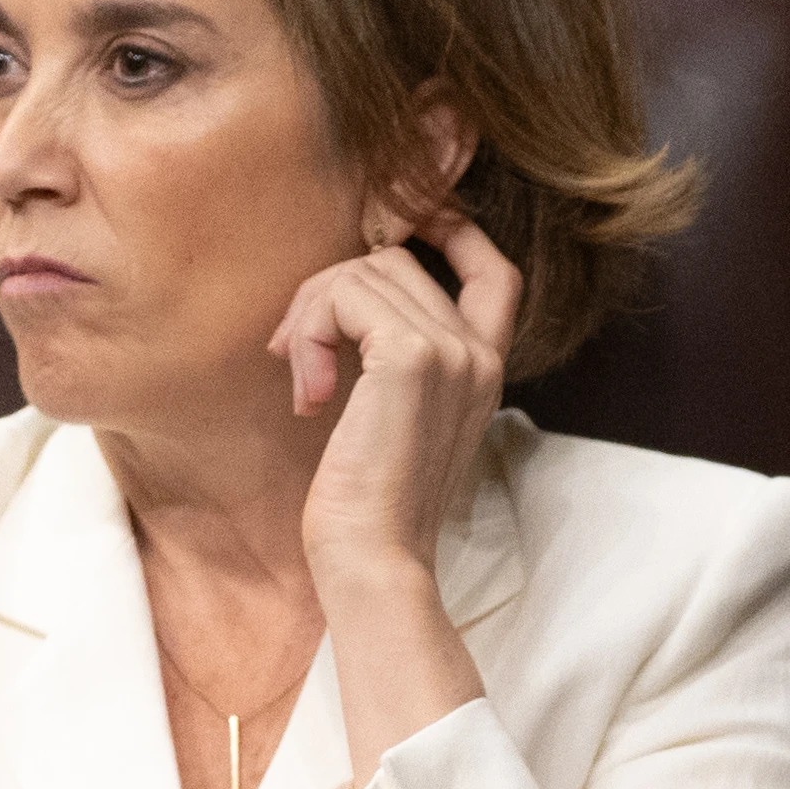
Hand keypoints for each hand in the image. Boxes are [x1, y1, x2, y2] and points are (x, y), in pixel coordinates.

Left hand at [270, 214, 521, 595]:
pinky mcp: (413, 358)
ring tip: (304, 382)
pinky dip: (309, 334)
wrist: (373, 558)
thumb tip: (337, 294)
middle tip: (295, 354)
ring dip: (310, 316)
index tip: (393, 232)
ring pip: (363, 271)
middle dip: (327, 293)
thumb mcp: (392, 417)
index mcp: (483, 369)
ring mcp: (453, 352)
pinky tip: (309, 395)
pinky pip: (344, 296)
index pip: (494, 270)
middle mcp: (479, 354)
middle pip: (395, 260)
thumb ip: (390, 356)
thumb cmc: (368, 503)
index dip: (449, 229)